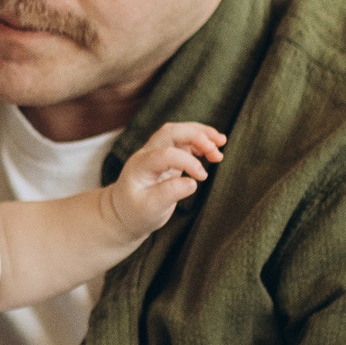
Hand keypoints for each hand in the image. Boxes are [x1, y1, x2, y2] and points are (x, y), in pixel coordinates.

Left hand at [106, 118, 221, 242]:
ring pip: (178, 131)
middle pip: (171, 132)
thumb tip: (192, 182)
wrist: (124, 213)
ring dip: (201, 134)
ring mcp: (157, 152)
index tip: (202, 177)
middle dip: (196, 135)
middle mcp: (147, 154)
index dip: (188, 161)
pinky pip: (184, 140)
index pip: (166, 153)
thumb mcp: (150, 209)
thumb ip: (169, 194)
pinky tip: (214, 148)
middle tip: (217, 149)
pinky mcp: (167, 157)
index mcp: (140, 166)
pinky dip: (199, 140)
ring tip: (221, 142)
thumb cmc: (136, 212)